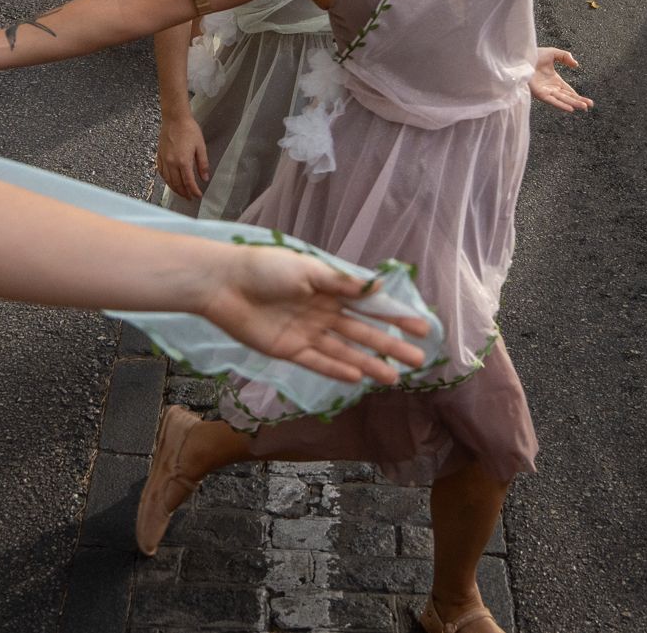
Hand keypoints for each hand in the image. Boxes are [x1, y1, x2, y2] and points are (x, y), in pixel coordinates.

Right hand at [157, 114, 210, 203]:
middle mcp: (172, 163)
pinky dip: (166, 181)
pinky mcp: (159, 156)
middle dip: (184, 193)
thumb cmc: (189, 129)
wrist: (174, 118)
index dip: (194, 191)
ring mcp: (164, 160)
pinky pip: (161, 173)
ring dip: (175, 189)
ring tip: (181, 193)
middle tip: (190, 198)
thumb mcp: (201, 146)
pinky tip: (170, 182)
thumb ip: (203, 164)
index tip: (198, 196)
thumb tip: (205, 178)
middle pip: (177, 184)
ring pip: (168, 180)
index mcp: (183, 161)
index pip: (189, 182)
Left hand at [196, 249, 428, 385]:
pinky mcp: (289, 350)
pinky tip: (358, 377)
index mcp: (329, 287)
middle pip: (363, 331)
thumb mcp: (307, 269)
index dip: (395, 315)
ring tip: (394, 377)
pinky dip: (337, 370)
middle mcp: (323, 311)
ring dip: (369, 363)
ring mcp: (307, 332)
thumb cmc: (265, 268)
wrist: (223, 284)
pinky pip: (318, 362)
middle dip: (390, 344)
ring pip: (345, 351)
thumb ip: (341, 282)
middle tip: (418, 359)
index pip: (370, 304)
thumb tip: (378, 288)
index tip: (422, 326)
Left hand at [529, 46, 591, 112]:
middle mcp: (551, 88)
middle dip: (578, 102)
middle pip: (567, 97)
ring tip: (583, 108)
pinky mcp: (539, 94)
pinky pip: (552, 100)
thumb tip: (576, 65)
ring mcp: (545, 91)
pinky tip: (570, 108)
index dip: (578, 96)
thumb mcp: (553, 53)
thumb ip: (565, 57)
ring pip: (562, 100)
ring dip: (573, 104)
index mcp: (554, 81)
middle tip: (589, 107)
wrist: (521, 57)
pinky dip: (561, 105)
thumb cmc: (533, 55)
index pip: (569, 91)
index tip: (588, 102)